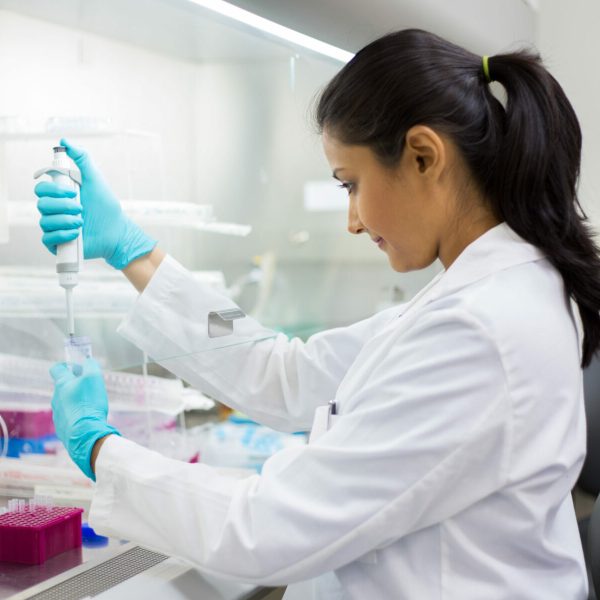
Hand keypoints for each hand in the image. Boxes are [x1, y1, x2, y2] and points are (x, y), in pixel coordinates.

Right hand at [36, 138, 156, 268]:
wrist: (117, 233)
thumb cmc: (106, 208)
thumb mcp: (95, 180)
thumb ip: (83, 160)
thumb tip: (65, 141)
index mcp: (59, 195)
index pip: (41, 187)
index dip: (54, 189)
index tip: (74, 191)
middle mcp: (54, 210)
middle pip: (41, 203)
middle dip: (62, 205)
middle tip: (81, 208)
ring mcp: (54, 227)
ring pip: (45, 221)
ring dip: (66, 220)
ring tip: (82, 222)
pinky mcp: (56, 244)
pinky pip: (48, 238)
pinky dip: (63, 234)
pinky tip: (77, 234)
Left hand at [50, 358, 119, 479]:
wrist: (85, 434)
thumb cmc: (89, 404)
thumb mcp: (94, 378)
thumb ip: (90, 365)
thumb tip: (88, 360)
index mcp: (62, 384)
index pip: (57, 368)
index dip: (66, 364)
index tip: (76, 366)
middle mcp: (56, 397)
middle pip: (64, 386)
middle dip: (76, 384)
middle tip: (91, 386)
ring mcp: (57, 413)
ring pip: (66, 402)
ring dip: (77, 400)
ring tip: (92, 404)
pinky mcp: (62, 427)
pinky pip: (69, 416)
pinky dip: (77, 415)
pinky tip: (88, 418)